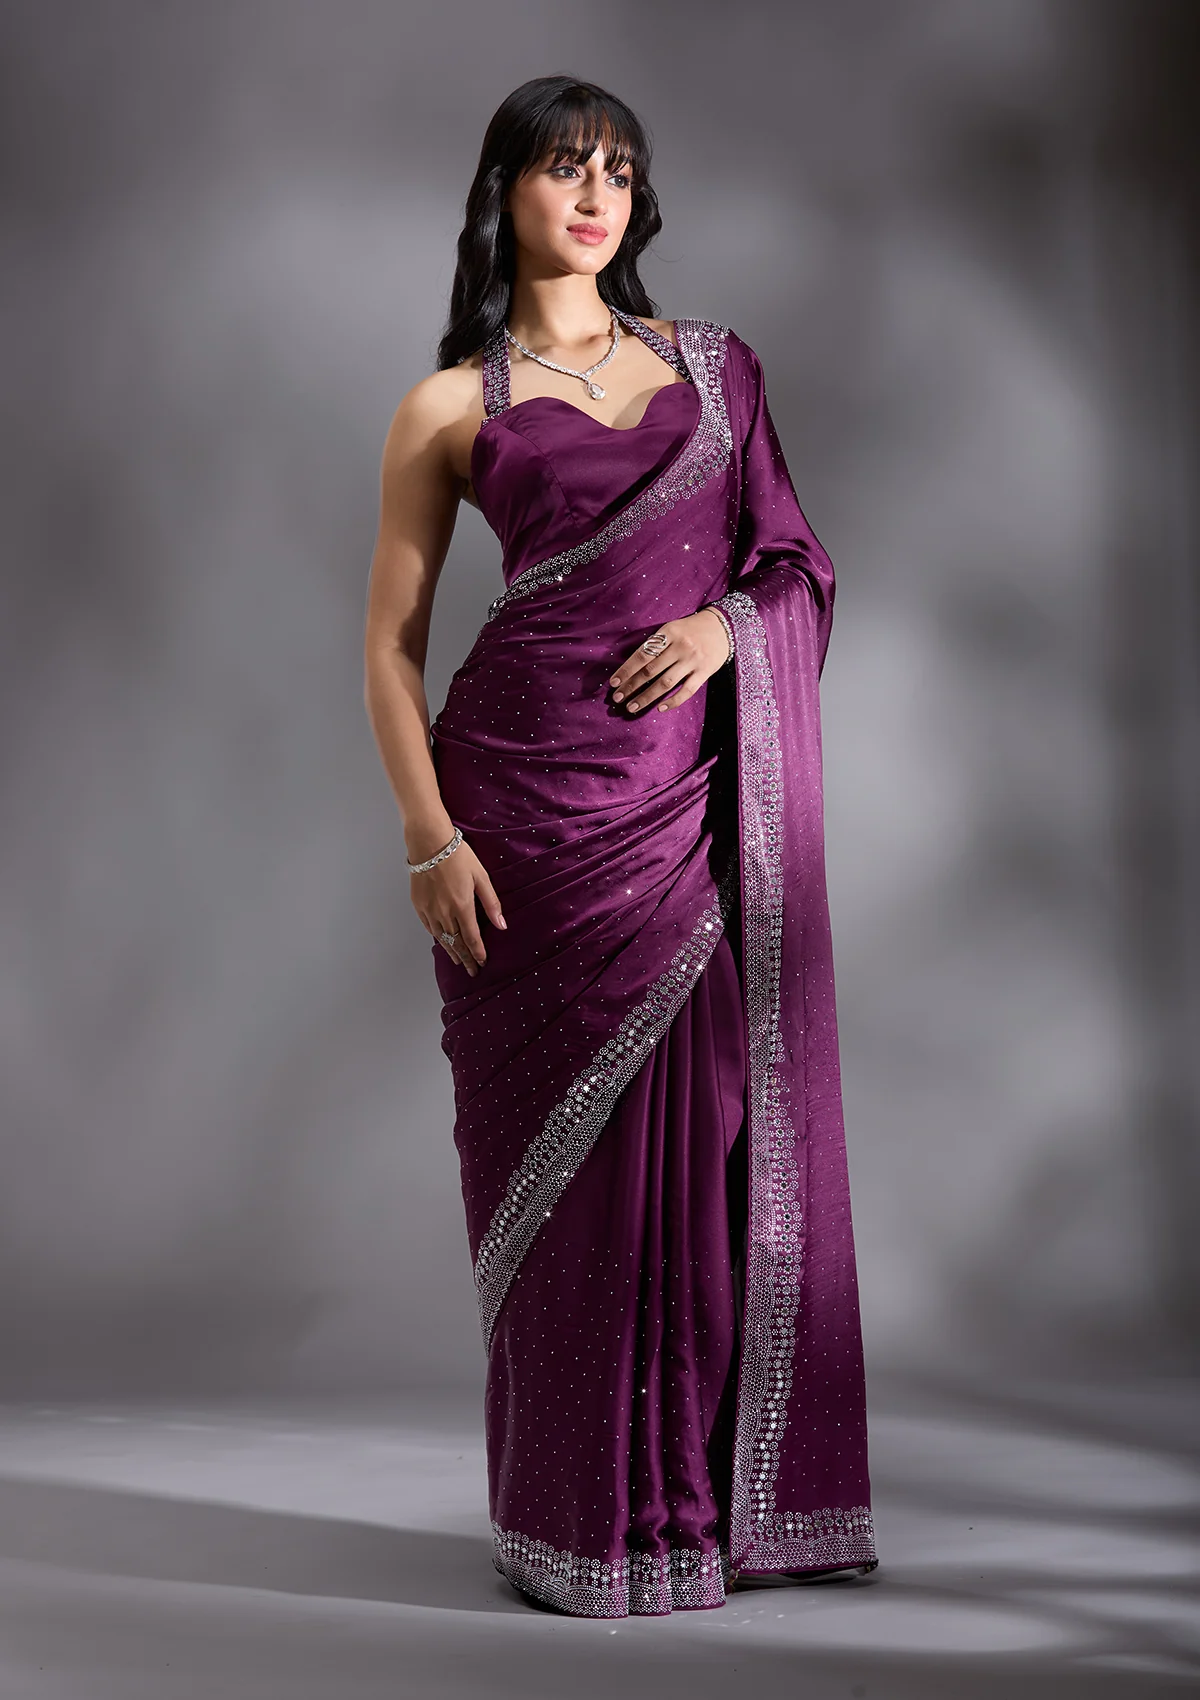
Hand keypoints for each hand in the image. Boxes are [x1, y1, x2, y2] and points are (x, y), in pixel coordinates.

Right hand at [409, 836, 504, 976]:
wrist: (429, 843)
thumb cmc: (458, 856)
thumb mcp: (481, 877)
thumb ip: (491, 903)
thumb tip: (502, 925)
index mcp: (462, 906)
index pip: (471, 938)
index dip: (477, 953)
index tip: (482, 962)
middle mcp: (444, 912)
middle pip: (456, 943)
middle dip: (465, 958)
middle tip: (471, 970)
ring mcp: (429, 910)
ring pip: (441, 938)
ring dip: (451, 951)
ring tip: (458, 960)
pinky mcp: (418, 905)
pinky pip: (428, 927)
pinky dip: (437, 937)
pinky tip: (441, 941)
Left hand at [607, 607, 731, 714]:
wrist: (723, 626)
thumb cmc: (691, 629)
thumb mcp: (672, 628)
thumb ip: (656, 644)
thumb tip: (632, 667)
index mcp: (668, 633)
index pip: (642, 655)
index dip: (626, 670)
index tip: (614, 683)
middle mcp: (680, 647)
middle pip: (650, 671)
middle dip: (631, 686)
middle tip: (617, 698)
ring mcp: (693, 660)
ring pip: (665, 683)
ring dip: (646, 697)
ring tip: (632, 707)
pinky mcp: (705, 672)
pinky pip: (686, 691)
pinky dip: (673, 701)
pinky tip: (659, 708)